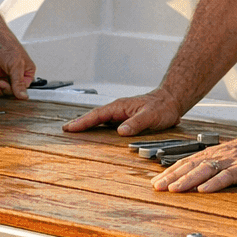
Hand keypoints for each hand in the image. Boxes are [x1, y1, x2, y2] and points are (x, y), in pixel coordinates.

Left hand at [0, 30, 35, 99]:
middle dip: (6, 89)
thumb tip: (23, 96)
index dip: (17, 91)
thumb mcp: (16, 65)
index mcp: (26, 71)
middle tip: (2, 83)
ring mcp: (3, 74)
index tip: (12, 89)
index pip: (24, 87)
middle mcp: (15, 73)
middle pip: (12, 90)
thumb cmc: (7, 44)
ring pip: (2, 90)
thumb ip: (19, 82)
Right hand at [62, 87, 182, 135]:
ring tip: (74, 132)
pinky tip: (95, 134)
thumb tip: (121, 131)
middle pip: (94, 117)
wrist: (171, 101)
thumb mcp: (151, 116)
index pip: (97, 115)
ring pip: (99, 120)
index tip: (69, 128)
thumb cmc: (162, 107)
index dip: (82, 122)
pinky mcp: (125, 119)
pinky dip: (98, 127)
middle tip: (65, 131)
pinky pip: (107, 123)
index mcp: (120, 107)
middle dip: (79, 123)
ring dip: (87, 125)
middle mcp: (118, 110)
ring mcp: (120, 114)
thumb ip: (136, 123)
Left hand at [153, 130, 236, 192]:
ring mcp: (232, 161)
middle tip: (157, 187)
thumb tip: (195, 178)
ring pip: (205, 170)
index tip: (156, 182)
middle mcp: (219, 155)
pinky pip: (228, 175)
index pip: (187, 162)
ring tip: (174, 189)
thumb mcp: (231, 157)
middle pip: (191, 165)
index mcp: (214, 154)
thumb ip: (214, 166)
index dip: (170, 172)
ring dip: (188, 180)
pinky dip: (215, 183)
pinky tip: (204, 190)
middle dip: (172, 177)